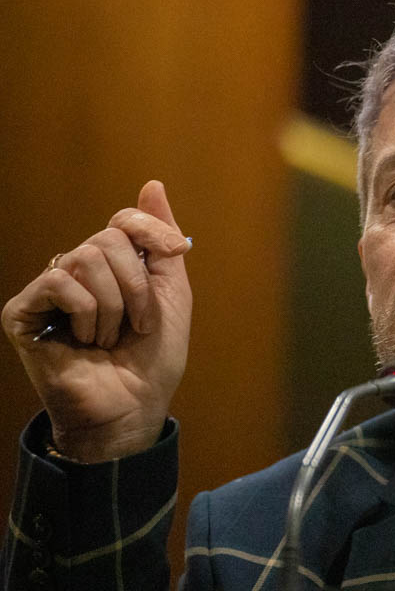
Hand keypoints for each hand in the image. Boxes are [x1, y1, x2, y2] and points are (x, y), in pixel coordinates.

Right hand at [1, 181, 192, 462]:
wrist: (134, 407)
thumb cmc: (153, 358)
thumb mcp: (171, 293)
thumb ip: (161, 242)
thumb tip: (152, 184)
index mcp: (111, 266)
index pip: (123, 220)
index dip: (151, 230)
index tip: (176, 252)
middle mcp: (76, 270)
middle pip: (108, 239)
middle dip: (137, 286)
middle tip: (138, 324)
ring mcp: (47, 290)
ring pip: (86, 258)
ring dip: (114, 306)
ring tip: (110, 338)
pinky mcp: (22, 311)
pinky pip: (60, 282)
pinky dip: (87, 313)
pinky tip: (84, 341)